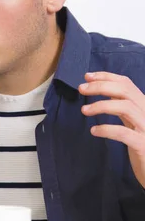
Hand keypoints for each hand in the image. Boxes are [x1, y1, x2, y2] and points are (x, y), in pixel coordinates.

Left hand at [79, 72, 144, 187]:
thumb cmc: (142, 144)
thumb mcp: (132, 122)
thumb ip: (122, 106)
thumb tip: (100, 88)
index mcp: (143, 105)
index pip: (126, 83)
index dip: (106, 76)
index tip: (87, 76)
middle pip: (124, 91)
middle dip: (100, 86)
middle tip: (81, 89)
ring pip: (125, 107)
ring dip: (101, 105)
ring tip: (84, 110)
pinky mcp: (143, 145)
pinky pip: (123, 133)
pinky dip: (107, 129)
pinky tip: (94, 131)